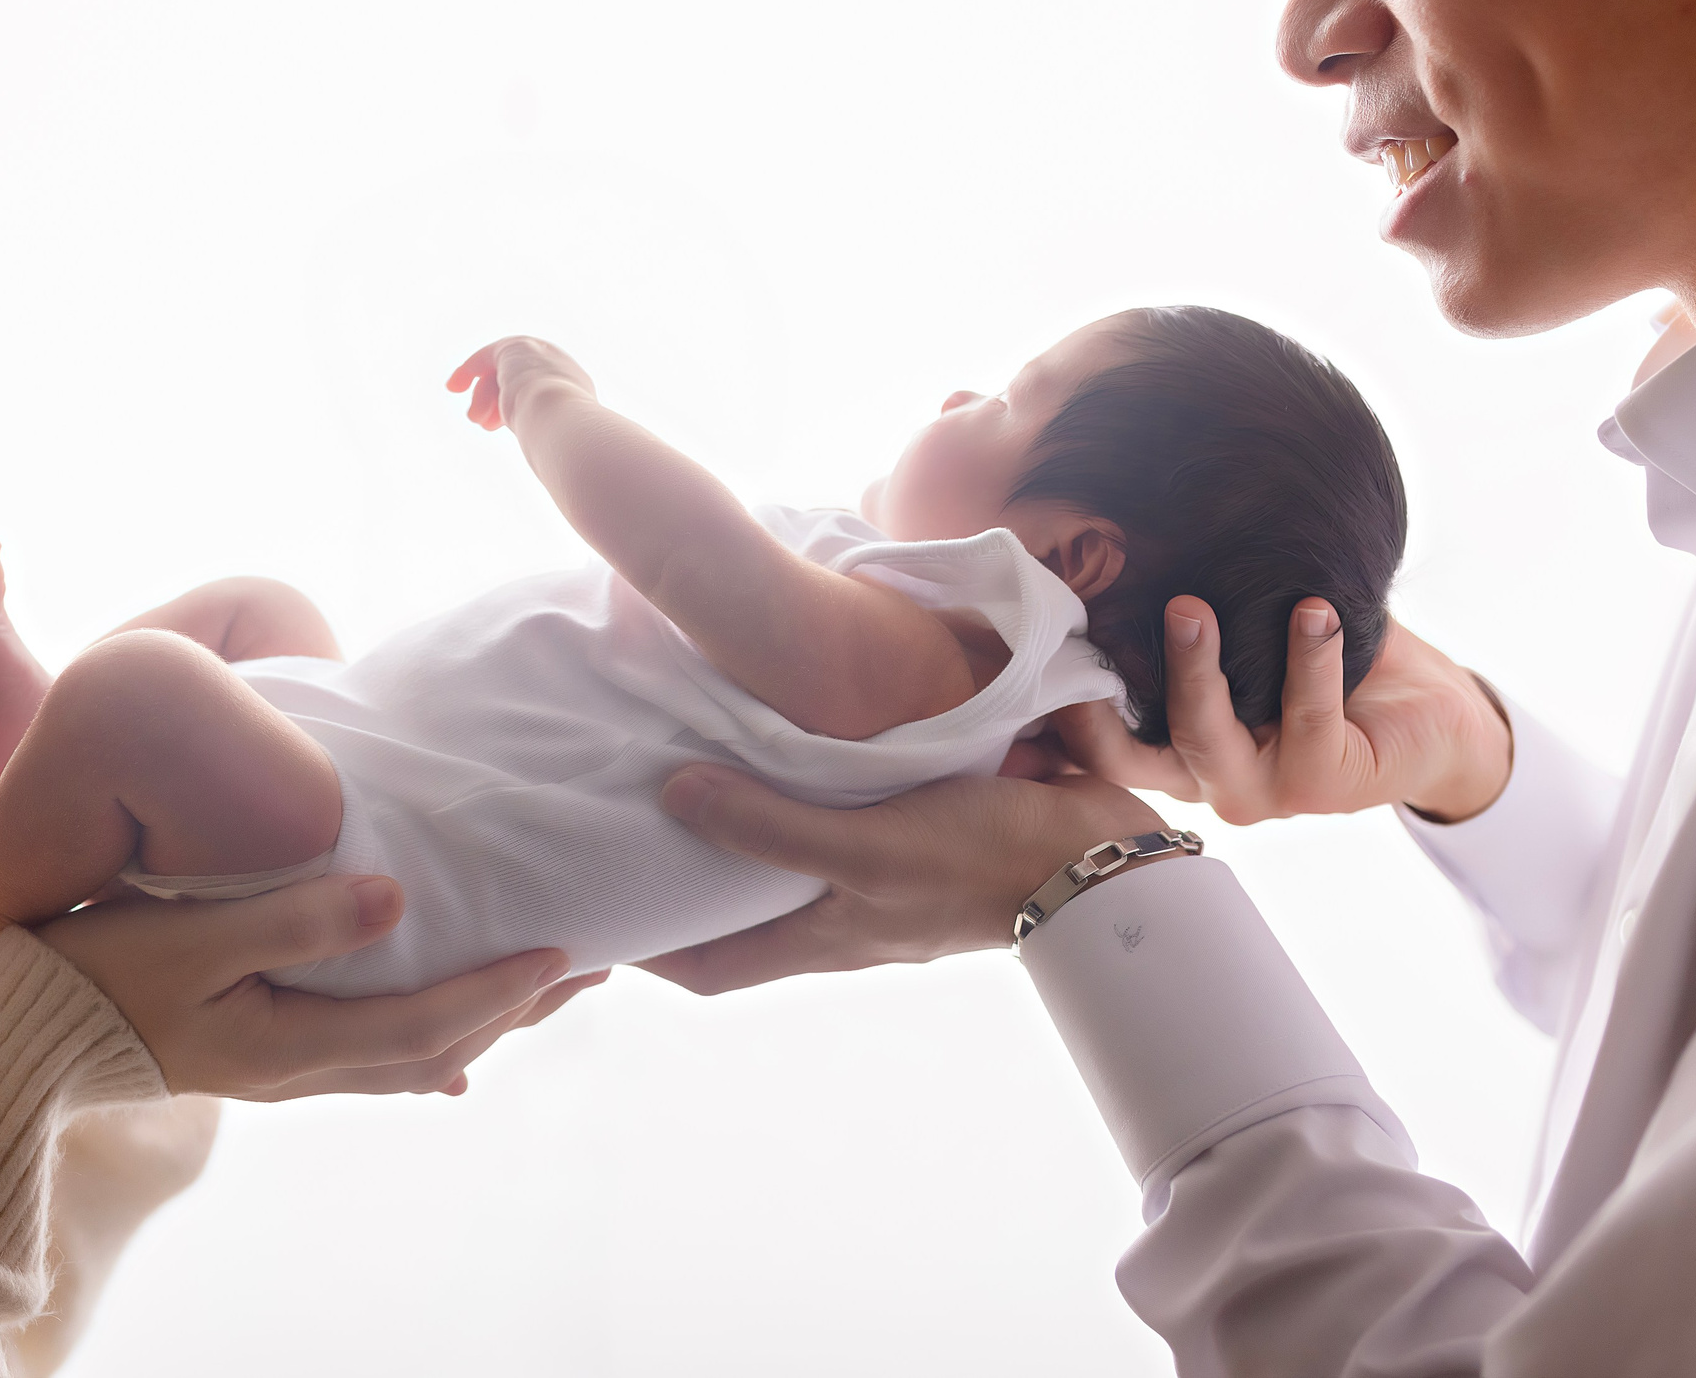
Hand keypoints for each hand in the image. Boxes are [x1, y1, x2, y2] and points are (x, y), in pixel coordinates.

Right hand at [34, 874, 597, 1097]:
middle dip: (518, 1010)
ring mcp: (286, 1069)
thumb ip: (297, 917)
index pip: (433, 1021)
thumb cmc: (103, 971)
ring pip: (413, 1055)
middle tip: (592, 963)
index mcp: (300, 1043)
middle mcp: (306, 1069)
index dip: (504, 990)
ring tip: (539, 984)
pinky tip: (446, 1049)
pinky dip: (425, 1041)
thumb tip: (400, 895)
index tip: (567, 950)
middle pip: (441, 1047)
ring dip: (482, 1021)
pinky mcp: (264, 1053)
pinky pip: (371, 1054)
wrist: (27, 1037)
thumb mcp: (197, 936)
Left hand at [447, 337, 596, 433]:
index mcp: (576, 388)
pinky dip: (468, 370)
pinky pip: (489, 355)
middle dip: (495, 400)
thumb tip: (547, 457)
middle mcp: (561, 367)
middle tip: (480, 422)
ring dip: (483, 395)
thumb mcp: (554, 443)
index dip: (511, 405)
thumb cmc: (560, 444)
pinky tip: (454, 386)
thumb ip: (547, 440)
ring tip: (474, 418)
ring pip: (502, 370)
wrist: (562, 421)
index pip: (539, 389)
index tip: (491, 424)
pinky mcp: (517, 348)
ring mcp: (541, 355)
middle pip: (519, 378)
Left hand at [639, 765, 1164, 994]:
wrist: (1100, 856)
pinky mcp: (920, 829)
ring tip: (692, 754)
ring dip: (751, 817)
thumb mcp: (863, 846)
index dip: (650, 953)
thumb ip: (770, 825)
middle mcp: (842, 913)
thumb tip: (671, 795)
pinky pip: (847, 812)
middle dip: (691, 873)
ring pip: (793, 854)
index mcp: (819, 937)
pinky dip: (813, 781)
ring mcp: (883, 874)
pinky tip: (794, 728)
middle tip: (628, 814)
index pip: (710, 967)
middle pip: (745, 907)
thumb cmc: (979, 863)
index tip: (595, 916)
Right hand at [1048, 597, 1513, 823]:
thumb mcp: (1247, 628)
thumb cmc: (1327, 661)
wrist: (1434, 714)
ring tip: (1194, 604)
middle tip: (1089, 621)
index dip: (1057, 710)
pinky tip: (1316, 612)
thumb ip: (1189, 601)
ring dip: (1195, 670)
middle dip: (1103, 696)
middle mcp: (1204, 778)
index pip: (1092, 744)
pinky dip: (1307, 661)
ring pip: (1203, 737)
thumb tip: (1121, 517)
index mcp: (1173, 748)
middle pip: (1127, 754)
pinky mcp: (1322, 787)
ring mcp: (1259, 790)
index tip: (1032, 646)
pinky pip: (1305, 722)